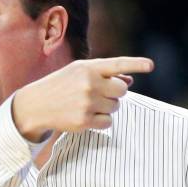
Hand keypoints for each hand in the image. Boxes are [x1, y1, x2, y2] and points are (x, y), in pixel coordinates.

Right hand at [12, 57, 153, 141]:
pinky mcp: (85, 120)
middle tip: (100, 94)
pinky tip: (87, 116)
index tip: (151, 66)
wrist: (36, 104)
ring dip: (107, 107)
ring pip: (115, 107)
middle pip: (121, 90)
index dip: (136, 64)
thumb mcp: (79, 73)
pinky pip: (108, 122)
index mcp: (88, 67)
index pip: (117, 64)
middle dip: (115, 93)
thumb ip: (105, 75)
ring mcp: (87, 103)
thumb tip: (129, 80)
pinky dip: (102, 121)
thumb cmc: (61, 85)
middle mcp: (89, 83)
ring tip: (88, 104)